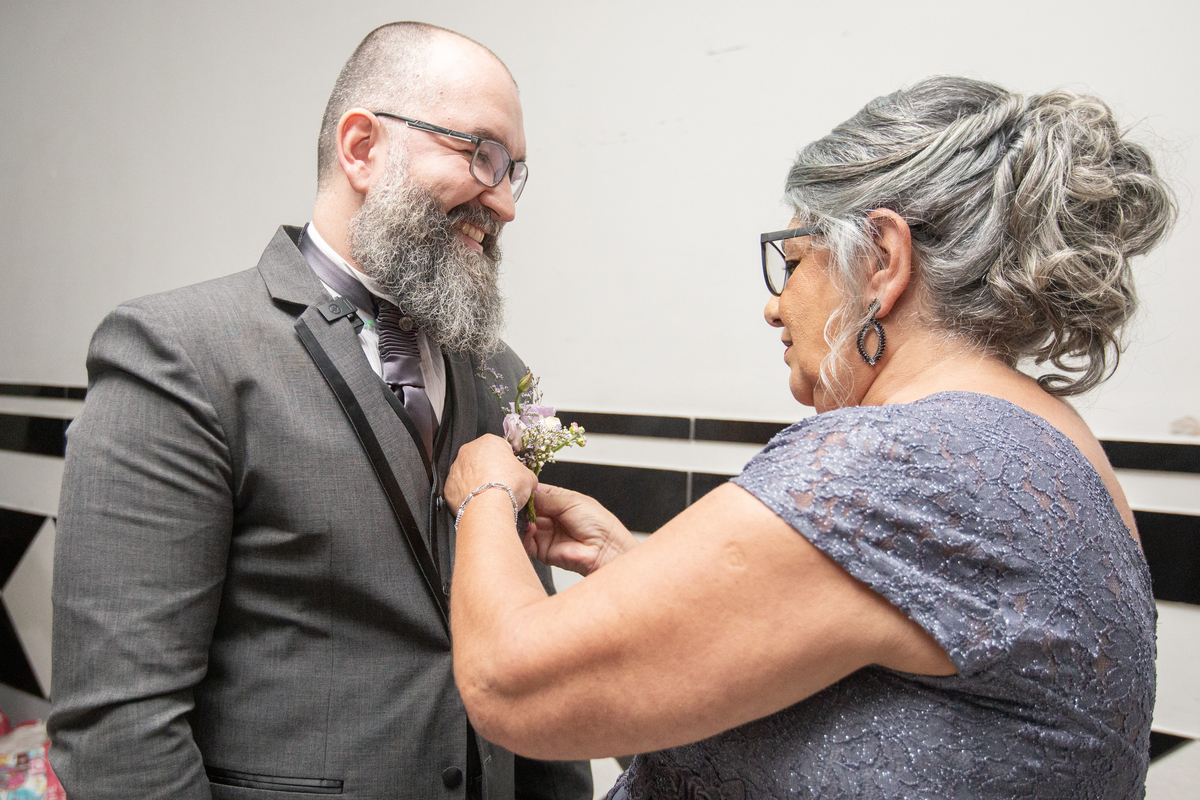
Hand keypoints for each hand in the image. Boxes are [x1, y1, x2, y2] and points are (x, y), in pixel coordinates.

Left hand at [446, 434, 537, 509]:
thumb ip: (527, 475)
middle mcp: (469, 450)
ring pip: (469, 473)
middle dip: (491, 470)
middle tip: (501, 484)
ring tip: (490, 496)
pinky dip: (468, 494)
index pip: (501, 447)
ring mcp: (456, 467)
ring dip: (478, 482)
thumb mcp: (529, 478)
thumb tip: (528, 481)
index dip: (509, 461)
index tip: (512, 472)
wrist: (488, 507)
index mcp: (489, 441)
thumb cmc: (508, 486)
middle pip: (482, 459)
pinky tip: (479, 502)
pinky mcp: (448, 485)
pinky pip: (460, 488)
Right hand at [522, 484, 637, 574]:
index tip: (519, 487)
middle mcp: (551, 517)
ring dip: (522, 520)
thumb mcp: (571, 501)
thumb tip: (527, 492)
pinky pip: (527, 543)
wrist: (605, 547)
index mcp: (559, 501)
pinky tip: (532, 528)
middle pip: (527, 509)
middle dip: (522, 505)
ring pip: (525, 525)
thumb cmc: (597, 522)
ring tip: (525, 515)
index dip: (527, 490)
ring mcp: (546, 533)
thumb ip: (546, 498)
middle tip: (518, 501)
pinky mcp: (543, 550)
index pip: (536, 493)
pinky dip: (525, 535)